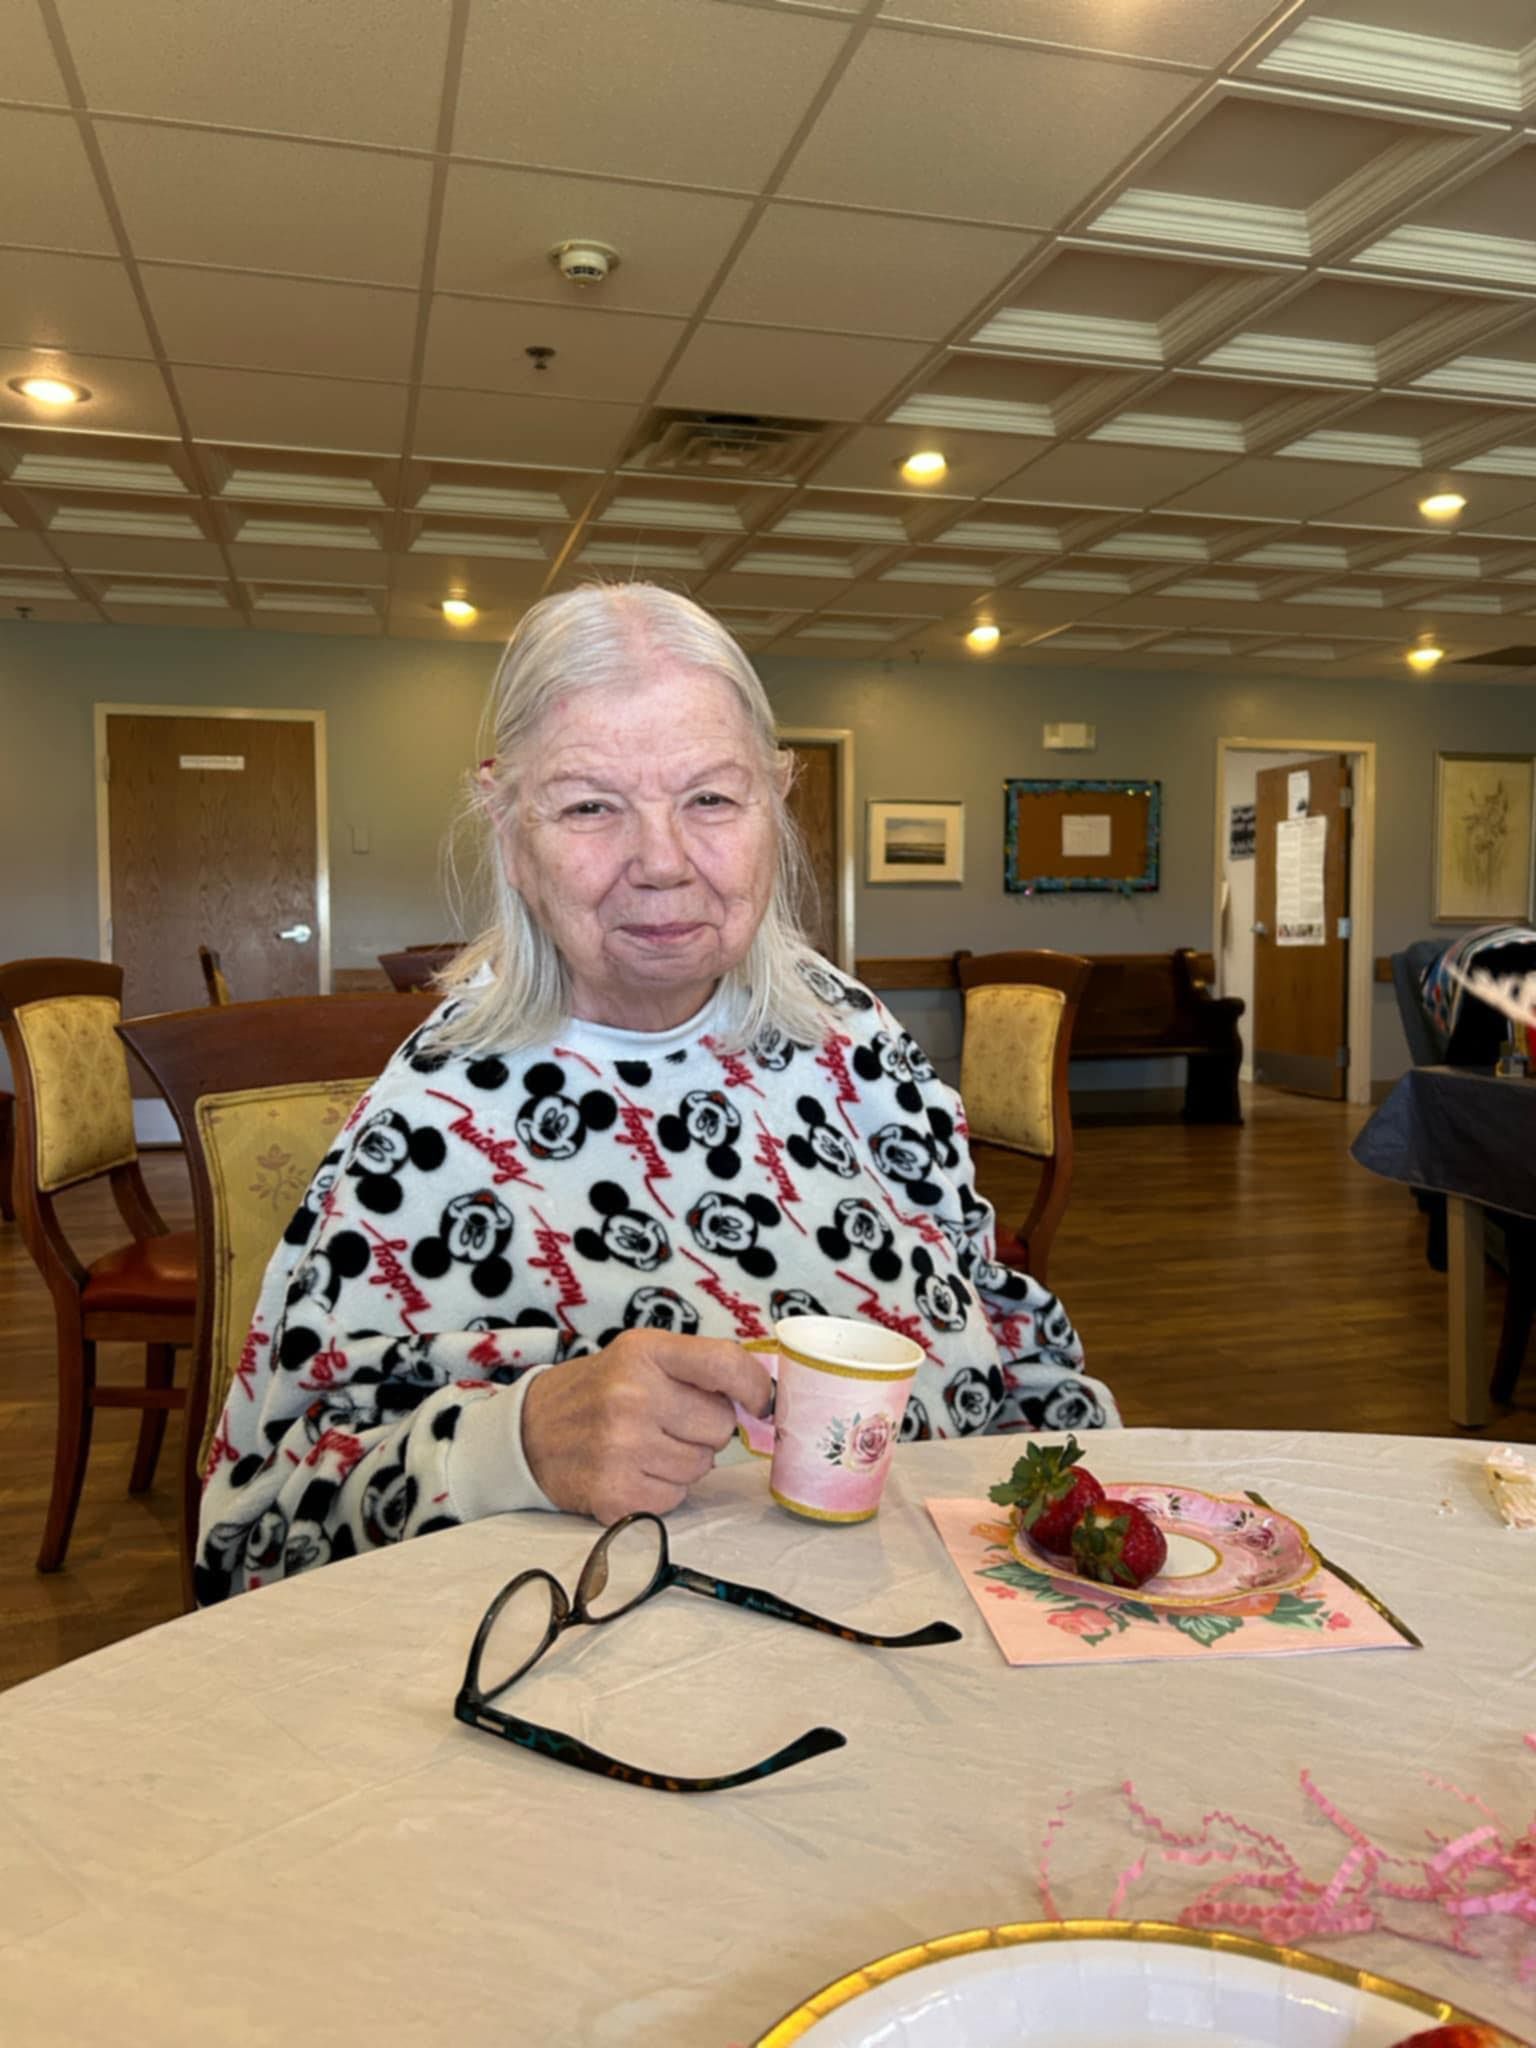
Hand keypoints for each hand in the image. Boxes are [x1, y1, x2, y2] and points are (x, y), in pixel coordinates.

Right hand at [521, 1330, 772, 1523]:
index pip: (725, 1363)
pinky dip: (661, 1490)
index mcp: (644, 1353)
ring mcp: (621, 1448)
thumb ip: (698, 1367)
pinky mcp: (614, 1494)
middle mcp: (632, 1397)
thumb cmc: (598, 1390)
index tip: (761, 1402)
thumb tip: (764, 1395)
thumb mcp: (640, 1356)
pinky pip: (675, 1499)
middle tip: (668, 1422)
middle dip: (704, 1428)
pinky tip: (632, 1471)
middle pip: (721, 1425)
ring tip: (645, 1445)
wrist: (529, 1432)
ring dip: (684, 1461)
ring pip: (702, 1466)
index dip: (756, 1387)